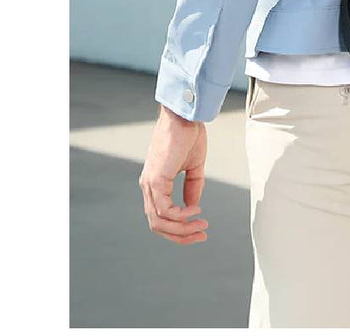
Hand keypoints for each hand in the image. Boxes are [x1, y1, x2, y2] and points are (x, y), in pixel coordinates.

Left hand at [139, 105, 209, 245]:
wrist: (185, 115)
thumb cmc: (188, 134)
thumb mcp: (193, 166)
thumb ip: (192, 186)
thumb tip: (192, 207)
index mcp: (155, 183)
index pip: (160, 217)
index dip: (178, 229)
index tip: (199, 229)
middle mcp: (148, 186)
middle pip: (157, 225)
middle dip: (180, 236)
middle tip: (201, 234)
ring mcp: (150, 183)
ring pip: (159, 221)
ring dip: (182, 229)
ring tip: (201, 224)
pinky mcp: (156, 179)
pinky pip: (164, 209)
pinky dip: (180, 215)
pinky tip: (194, 211)